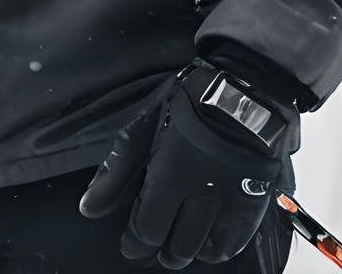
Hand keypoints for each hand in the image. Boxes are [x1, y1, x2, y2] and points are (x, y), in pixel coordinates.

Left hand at [79, 71, 284, 266]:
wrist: (243, 89)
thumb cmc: (186, 102)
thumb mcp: (142, 127)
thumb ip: (115, 172)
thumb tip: (89, 208)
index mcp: (169, 177)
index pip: (147, 231)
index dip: (136, 243)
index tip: (132, 244)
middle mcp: (200, 197)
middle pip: (175, 247)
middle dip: (160, 250)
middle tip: (154, 246)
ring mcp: (228, 202)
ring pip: (202, 250)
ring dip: (186, 252)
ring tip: (178, 246)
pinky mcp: (252, 204)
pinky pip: (232, 245)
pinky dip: (215, 249)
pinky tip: (206, 242)